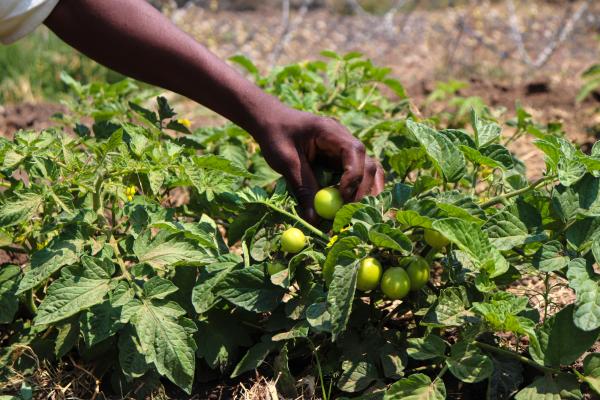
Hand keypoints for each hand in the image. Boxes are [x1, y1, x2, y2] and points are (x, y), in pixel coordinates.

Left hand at [254, 107, 384, 222]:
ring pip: (370, 170)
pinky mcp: (343, 159)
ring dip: (365, 192)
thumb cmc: (276, 136)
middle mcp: (346, 139)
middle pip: (368, 165)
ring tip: (352, 212)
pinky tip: (352, 205)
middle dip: (361, 191)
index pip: (354, 153)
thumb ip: (303, 188)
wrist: (271, 120)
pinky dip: (360, 190)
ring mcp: (347, 149)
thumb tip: (314, 220)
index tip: (341, 199)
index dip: (352, 178)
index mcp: (331, 132)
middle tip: (346, 214)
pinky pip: (360, 174)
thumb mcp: (286, 162)